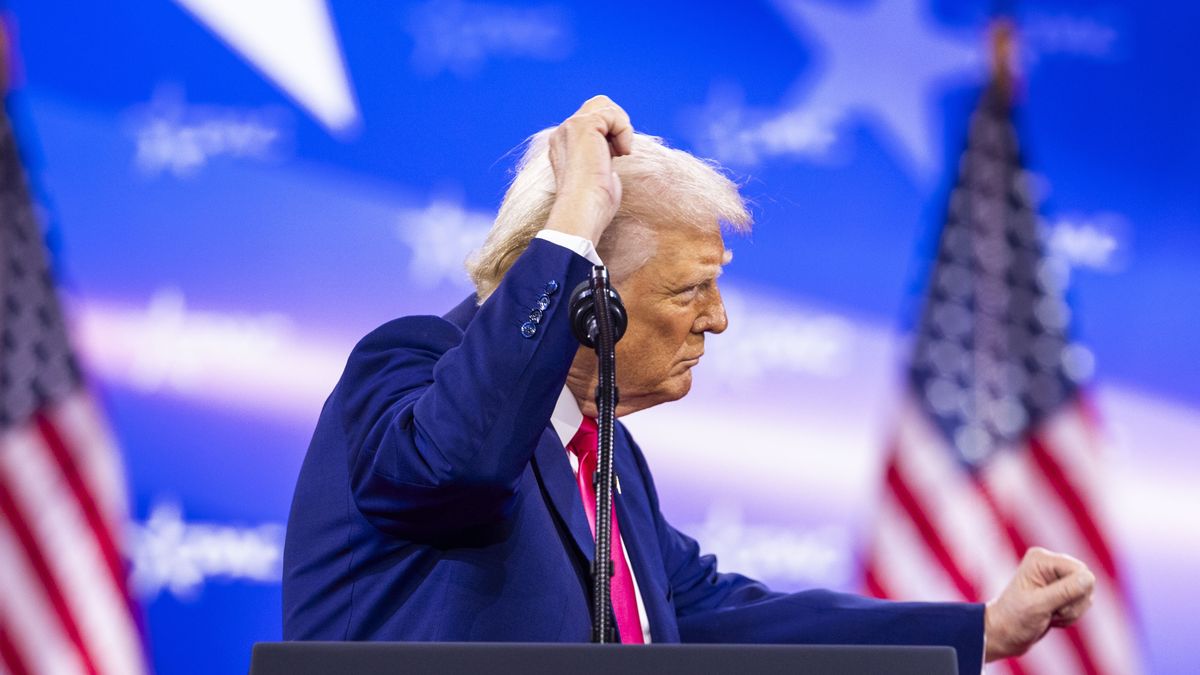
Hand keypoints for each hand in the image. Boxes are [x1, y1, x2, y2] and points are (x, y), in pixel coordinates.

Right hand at [544, 95, 633, 244]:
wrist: (582, 209)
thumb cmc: (592, 206)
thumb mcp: (597, 176)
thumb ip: (601, 158)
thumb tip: (617, 150)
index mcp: (563, 145)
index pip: (592, 122)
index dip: (610, 134)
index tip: (614, 158)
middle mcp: (562, 133)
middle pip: (597, 105)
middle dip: (617, 123)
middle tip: (620, 150)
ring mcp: (570, 127)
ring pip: (606, 106)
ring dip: (621, 128)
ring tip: (620, 152)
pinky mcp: (583, 125)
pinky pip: (614, 115)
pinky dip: (624, 132)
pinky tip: (620, 153)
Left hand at [984, 547, 1095, 660]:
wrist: (1004, 634)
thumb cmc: (1014, 618)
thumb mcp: (1039, 605)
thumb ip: (1065, 591)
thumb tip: (1089, 577)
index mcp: (1041, 559)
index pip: (1080, 571)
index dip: (1075, 592)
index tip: (1055, 605)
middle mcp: (1049, 564)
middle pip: (1086, 582)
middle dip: (1073, 603)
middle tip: (1051, 611)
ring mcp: (1056, 577)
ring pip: (1086, 595)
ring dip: (1071, 612)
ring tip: (1049, 615)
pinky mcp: (1061, 591)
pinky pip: (1082, 603)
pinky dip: (1070, 616)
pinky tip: (1052, 618)